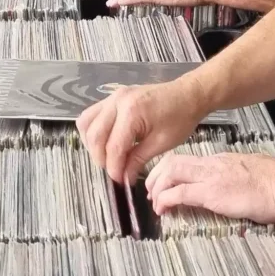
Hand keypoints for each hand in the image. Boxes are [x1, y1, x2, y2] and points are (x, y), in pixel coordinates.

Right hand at [78, 79, 208, 181]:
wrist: (188, 95)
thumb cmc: (180, 117)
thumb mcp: (162, 143)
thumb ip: (138, 160)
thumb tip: (123, 177)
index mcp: (132, 112)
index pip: (113, 147)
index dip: (114, 168)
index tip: (119, 181)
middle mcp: (117, 101)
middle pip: (95, 135)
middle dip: (101, 158)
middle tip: (115, 171)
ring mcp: (112, 97)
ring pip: (87, 123)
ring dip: (93, 144)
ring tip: (108, 157)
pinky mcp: (113, 97)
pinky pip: (92, 115)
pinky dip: (94, 131)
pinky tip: (106, 142)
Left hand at [146, 152, 274, 222]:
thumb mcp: (251, 173)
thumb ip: (236, 176)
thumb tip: (231, 185)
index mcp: (222, 160)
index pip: (188, 160)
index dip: (170, 170)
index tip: (165, 183)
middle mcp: (213, 164)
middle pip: (173, 161)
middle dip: (157, 176)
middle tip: (151, 192)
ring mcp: (211, 177)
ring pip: (171, 173)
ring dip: (158, 188)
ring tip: (155, 203)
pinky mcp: (212, 193)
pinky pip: (180, 193)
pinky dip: (166, 200)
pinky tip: (163, 210)